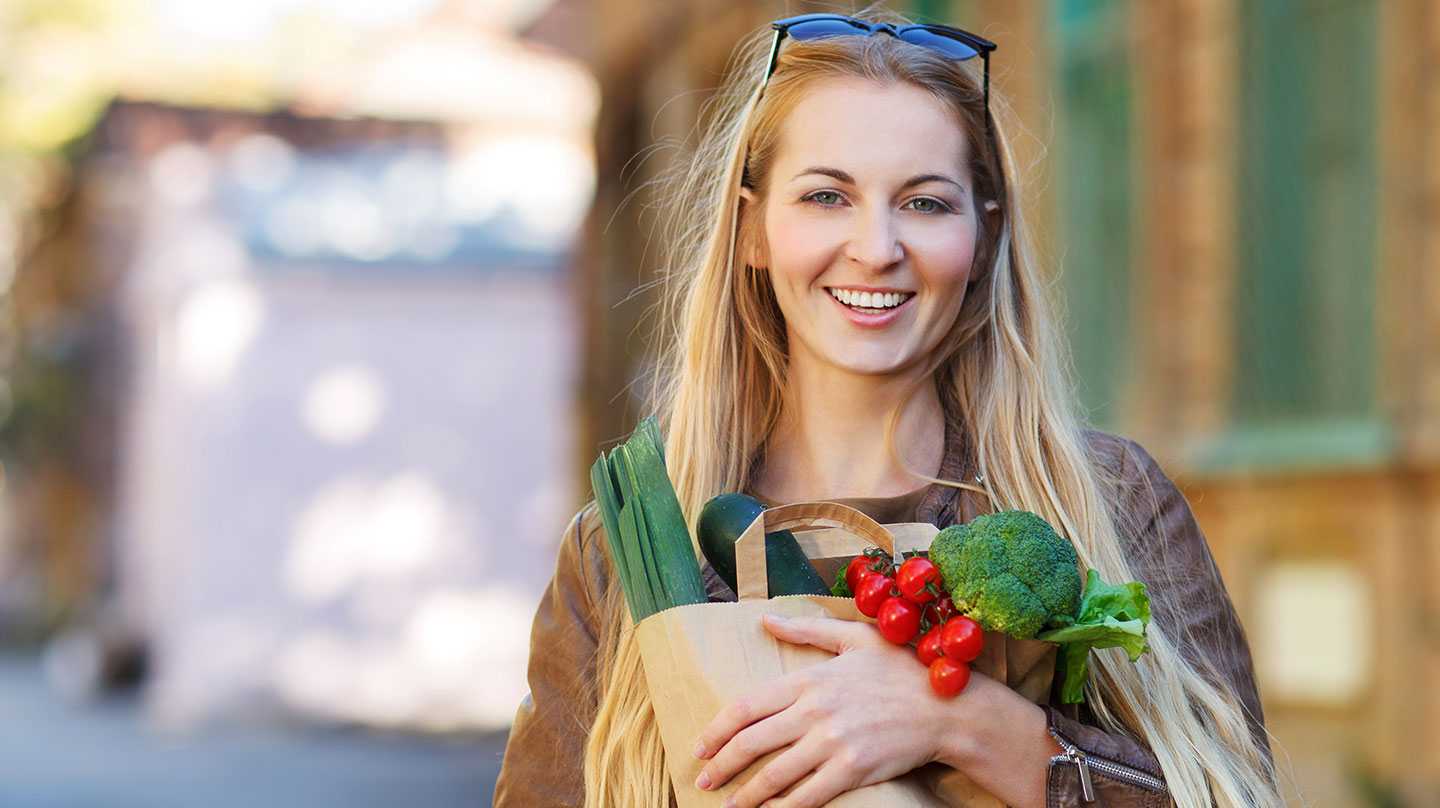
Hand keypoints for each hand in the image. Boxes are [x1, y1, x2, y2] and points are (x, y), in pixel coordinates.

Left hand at [692, 612, 986, 807]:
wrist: (948, 706)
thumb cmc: (902, 668)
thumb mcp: (855, 637)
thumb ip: (806, 629)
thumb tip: (765, 620)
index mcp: (810, 678)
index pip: (747, 706)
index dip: (717, 728)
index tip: (701, 745)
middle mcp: (815, 711)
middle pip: (752, 742)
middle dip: (721, 764)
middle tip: (703, 777)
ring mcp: (834, 742)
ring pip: (774, 774)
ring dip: (746, 793)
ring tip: (729, 803)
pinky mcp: (854, 769)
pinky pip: (808, 796)